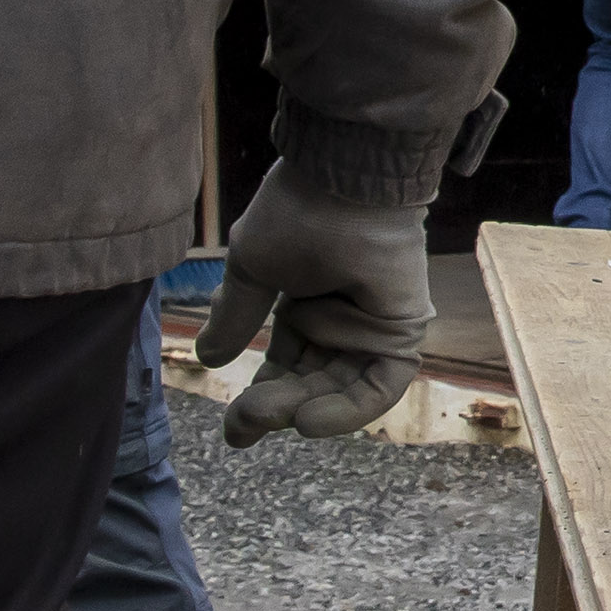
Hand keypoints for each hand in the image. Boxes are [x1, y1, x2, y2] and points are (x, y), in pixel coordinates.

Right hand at [196, 158, 436, 443]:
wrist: (342, 181)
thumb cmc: (298, 212)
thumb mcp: (253, 269)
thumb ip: (236, 315)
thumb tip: (208, 358)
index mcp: (307, 304)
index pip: (286, 365)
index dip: (260, 398)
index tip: (233, 429)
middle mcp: (342, 319)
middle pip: (311, 384)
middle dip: (275, 409)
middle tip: (242, 425)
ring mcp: (373, 326)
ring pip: (340, 389)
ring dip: (304, 410)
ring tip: (267, 417)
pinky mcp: (402, 331)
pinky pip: (379, 386)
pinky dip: (348, 411)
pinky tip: (306, 422)